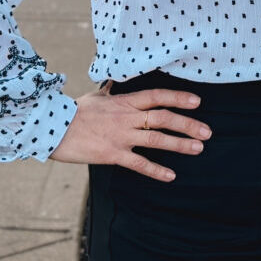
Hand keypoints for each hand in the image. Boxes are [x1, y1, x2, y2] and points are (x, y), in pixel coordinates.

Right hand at [49, 84, 207, 180]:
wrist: (53, 128)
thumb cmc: (74, 112)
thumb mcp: (96, 97)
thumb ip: (110, 92)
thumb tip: (114, 85)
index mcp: (124, 101)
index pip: (157, 96)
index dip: (179, 97)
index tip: (197, 102)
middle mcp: (127, 117)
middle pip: (164, 118)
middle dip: (188, 124)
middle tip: (207, 131)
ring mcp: (121, 136)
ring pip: (157, 139)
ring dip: (179, 144)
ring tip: (198, 148)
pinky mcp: (112, 155)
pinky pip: (139, 163)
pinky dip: (156, 170)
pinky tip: (170, 176)